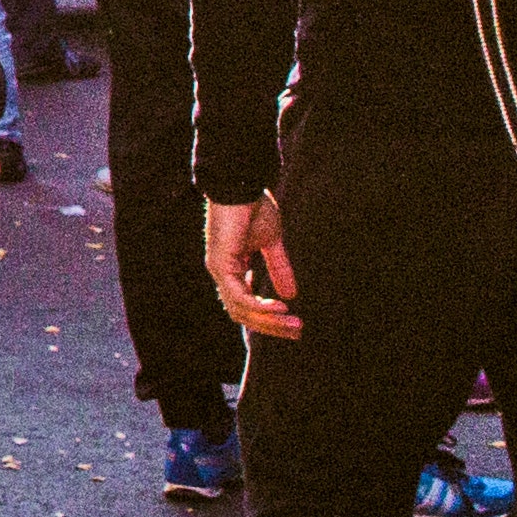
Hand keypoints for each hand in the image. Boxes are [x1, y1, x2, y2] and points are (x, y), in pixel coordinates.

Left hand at [207, 195, 305, 339]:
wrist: (241, 184)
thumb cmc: (253, 206)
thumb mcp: (271, 242)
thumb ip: (278, 267)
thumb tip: (291, 295)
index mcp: (233, 268)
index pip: (246, 304)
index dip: (269, 318)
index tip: (294, 324)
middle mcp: (223, 273)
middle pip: (243, 313)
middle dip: (271, 326)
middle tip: (297, 332)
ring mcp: (219, 270)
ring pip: (241, 310)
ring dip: (269, 321)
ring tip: (294, 324)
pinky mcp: (221, 264)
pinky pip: (240, 297)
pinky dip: (260, 307)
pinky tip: (280, 309)